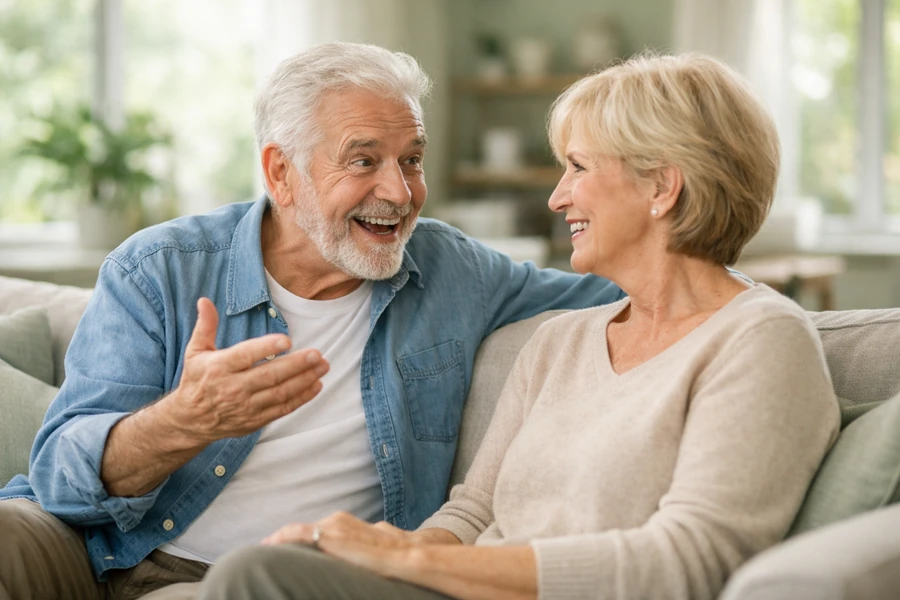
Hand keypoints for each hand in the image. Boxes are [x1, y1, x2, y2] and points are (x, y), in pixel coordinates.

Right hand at [155, 298, 329, 443]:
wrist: (190, 421)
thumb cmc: (196, 380)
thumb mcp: (195, 351)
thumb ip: (205, 326)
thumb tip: (205, 301)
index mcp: (219, 367)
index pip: (245, 355)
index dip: (267, 347)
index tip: (287, 340)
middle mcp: (233, 388)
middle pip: (269, 375)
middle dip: (297, 365)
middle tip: (317, 354)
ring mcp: (245, 406)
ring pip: (280, 393)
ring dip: (305, 380)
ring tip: (323, 366)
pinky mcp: (255, 420)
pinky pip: (282, 409)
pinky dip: (301, 398)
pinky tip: (316, 385)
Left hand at [261, 512, 413, 578]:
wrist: (402, 553)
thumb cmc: (391, 553)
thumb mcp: (370, 546)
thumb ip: (356, 546)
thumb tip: (354, 556)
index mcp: (345, 522)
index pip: (315, 528)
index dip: (296, 536)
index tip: (281, 542)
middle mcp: (337, 519)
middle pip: (306, 529)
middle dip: (287, 539)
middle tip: (270, 548)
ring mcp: (332, 525)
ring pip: (298, 531)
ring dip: (282, 540)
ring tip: (266, 548)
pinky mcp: (328, 535)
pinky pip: (296, 533)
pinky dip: (280, 537)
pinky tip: (268, 544)